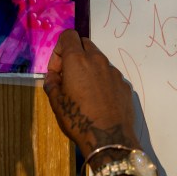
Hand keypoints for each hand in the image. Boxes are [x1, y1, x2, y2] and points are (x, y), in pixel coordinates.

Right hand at [43, 29, 138, 157]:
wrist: (109, 139)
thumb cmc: (78, 118)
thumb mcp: (55, 102)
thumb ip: (52, 83)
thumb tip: (54, 77)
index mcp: (77, 60)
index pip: (68, 35)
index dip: (59, 49)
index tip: (57, 70)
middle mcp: (97, 60)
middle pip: (84, 43)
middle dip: (74, 54)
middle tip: (69, 77)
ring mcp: (114, 72)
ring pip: (98, 59)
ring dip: (88, 68)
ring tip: (84, 91)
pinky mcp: (124, 84)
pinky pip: (109, 74)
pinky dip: (101, 80)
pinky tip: (98, 100)